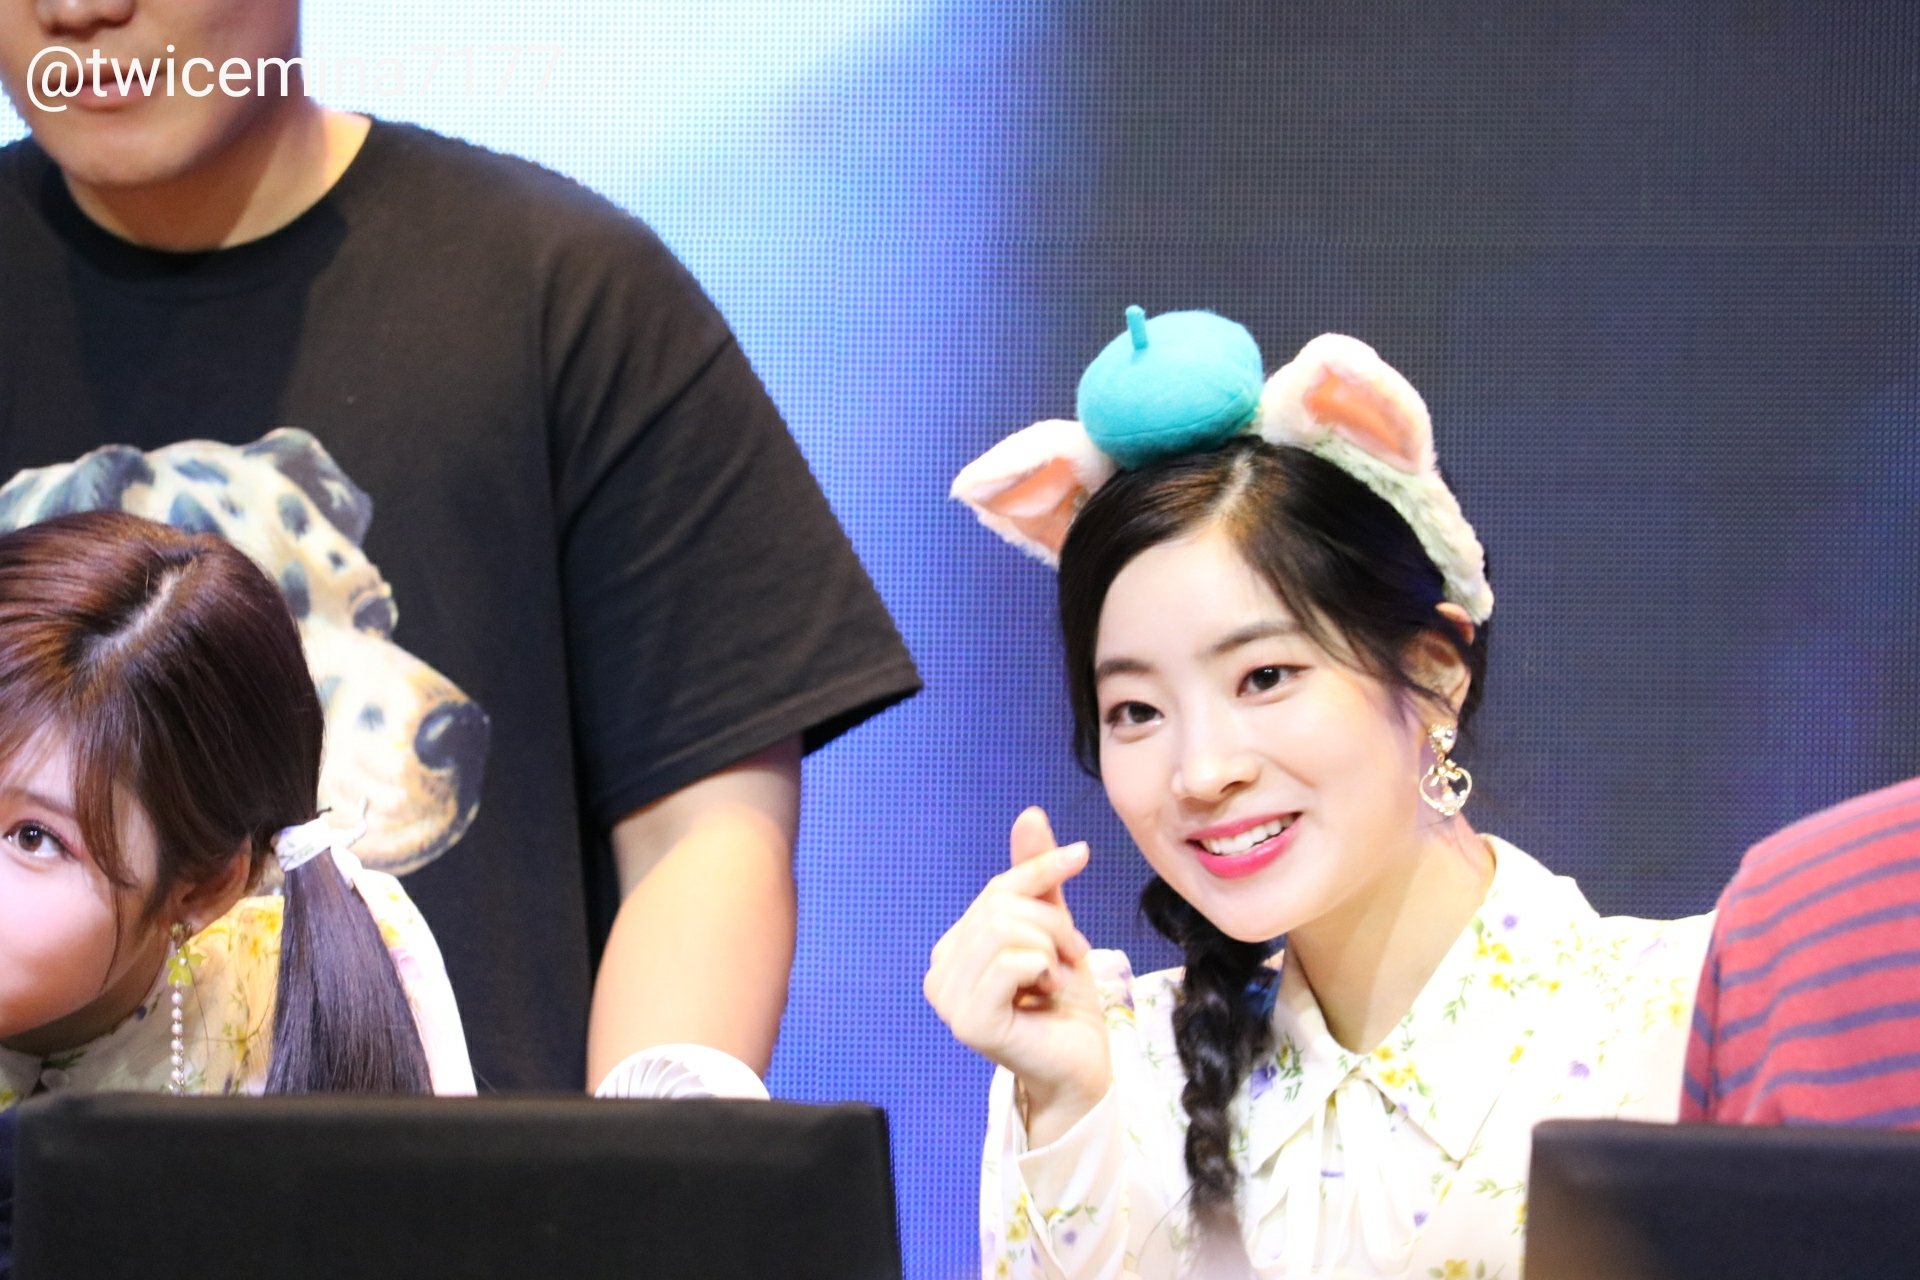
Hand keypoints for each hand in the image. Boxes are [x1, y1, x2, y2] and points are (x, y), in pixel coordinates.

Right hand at [925, 807, 1112, 1143]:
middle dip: (1052, 924)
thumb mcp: (1053, 926)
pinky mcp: (970, 1022)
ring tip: (1058, 977)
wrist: (1082, 1062)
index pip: (996, 889)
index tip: (1080, 856)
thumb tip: (1030, 814)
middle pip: (1000, 907)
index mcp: (953, 948)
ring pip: (1005, 930)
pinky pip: (1012, 963)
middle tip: (1070, 957)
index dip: (1040, 870)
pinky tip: (1045, 995)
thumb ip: (1035, 876)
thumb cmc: (1064, 1000)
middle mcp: (939, 972)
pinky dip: (1043, 969)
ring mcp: (949, 1000)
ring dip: (1051, 948)